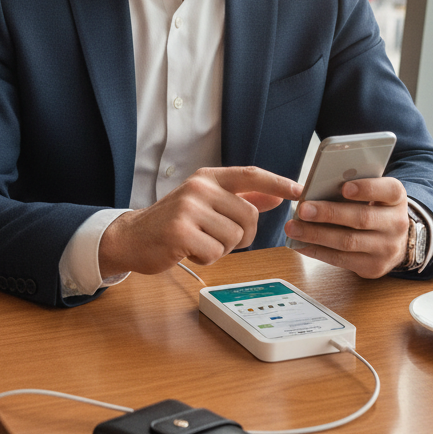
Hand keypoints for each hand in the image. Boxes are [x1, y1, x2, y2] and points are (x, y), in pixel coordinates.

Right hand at [99, 166, 300, 276]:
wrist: (133, 237)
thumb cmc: (173, 221)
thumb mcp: (207, 203)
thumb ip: (241, 198)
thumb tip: (276, 197)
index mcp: (208, 178)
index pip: (250, 174)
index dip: (278, 183)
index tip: (299, 191)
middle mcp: (199, 188)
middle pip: (249, 216)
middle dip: (241, 235)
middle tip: (216, 237)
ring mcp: (188, 209)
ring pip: (234, 237)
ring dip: (221, 248)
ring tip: (198, 241)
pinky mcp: (180, 231)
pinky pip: (215, 253)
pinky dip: (206, 258)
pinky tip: (188, 250)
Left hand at [283, 177, 408, 277]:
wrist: (394, 241)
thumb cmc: (373, 209)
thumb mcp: (372, 194)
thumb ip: (352, 188)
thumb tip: (316, 187)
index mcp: (397, 198)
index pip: (389, 190)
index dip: (367, 188)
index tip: (344, 188)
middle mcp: (396, 223)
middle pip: (362, 218)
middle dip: (329, 214)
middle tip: (303, 209)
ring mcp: (387, 248)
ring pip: (349, 241)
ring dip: (316, 235)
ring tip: (293, 228)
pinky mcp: (374, 267)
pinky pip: (342, 260)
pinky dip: (317, 251)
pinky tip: (300, 244)